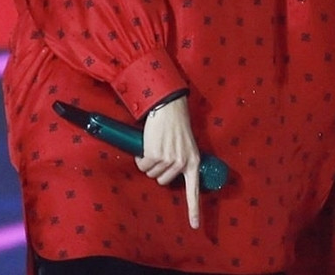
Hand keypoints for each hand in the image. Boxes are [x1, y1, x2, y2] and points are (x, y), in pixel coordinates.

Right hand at [135, 95, 199, 228]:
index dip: (194, 210)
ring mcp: (169, 160)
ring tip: (155, 146)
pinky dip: (141, 157)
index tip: (194, 226)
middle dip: (157, 170)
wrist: (169, 107)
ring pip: (152, 173)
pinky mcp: (155, 155)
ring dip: (148, 162)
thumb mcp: (186, 145)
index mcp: (193, 162)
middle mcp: (182, 163)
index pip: (193, 191)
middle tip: (159, 153)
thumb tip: (169, 173)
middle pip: (163, 181)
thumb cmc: (177, 124)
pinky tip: (147, 145)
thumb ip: (182, 160)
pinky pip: (143, 164)